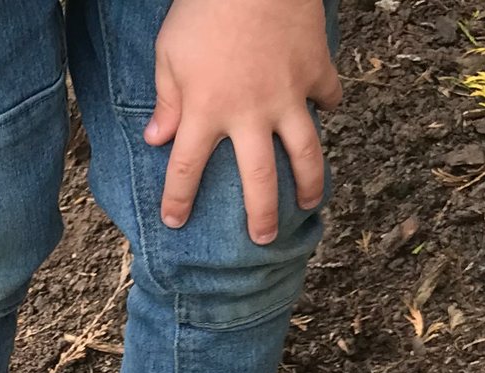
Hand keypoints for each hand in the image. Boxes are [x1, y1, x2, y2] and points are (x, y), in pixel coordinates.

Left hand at [143, 0, 339, 244]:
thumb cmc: (204, 8)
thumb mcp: (169, 53)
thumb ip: (166, 99)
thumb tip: (156, 138)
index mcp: (205, 113)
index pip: (186, 171)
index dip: (179, 200)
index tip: (175, 221)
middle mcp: (249, 115)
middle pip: (258, 181)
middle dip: (261, 216)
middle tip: (263, 238)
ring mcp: (288, 96)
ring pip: (305, 153)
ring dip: (309, 182)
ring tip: (309, 202)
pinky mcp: (316, 69)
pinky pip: (327, 96)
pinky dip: (328, 104)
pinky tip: (325, 111)